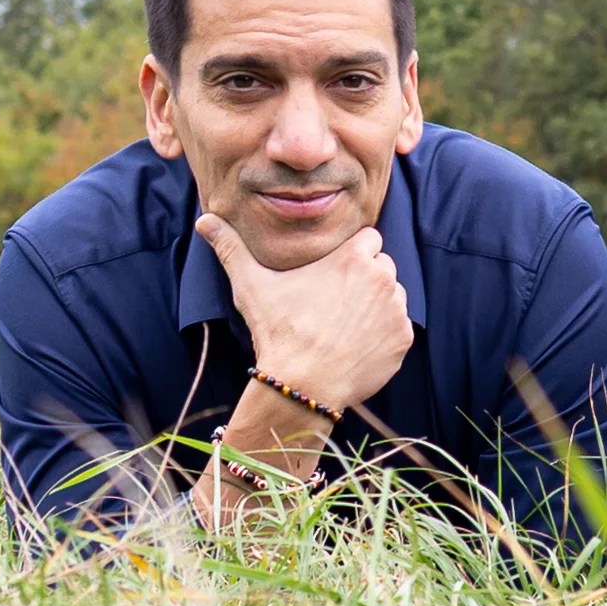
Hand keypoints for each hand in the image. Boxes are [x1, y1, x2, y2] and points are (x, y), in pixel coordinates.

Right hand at [193, 210, 413, 417]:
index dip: (352, 254)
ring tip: (345, 324)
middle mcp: (383, 278)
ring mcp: (396, 310)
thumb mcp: (251, 285)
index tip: (334, 271)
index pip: (369, 238)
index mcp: (353, 258)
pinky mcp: (403, 340)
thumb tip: (204, 220)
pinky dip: (383, 335)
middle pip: (382, 266)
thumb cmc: (278, 332)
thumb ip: (231, 248)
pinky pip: (398, 328)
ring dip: (376, 305)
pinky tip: (356, 345)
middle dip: (365, 278)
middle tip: (336, 301)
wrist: (302, 385)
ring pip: (393, 296)